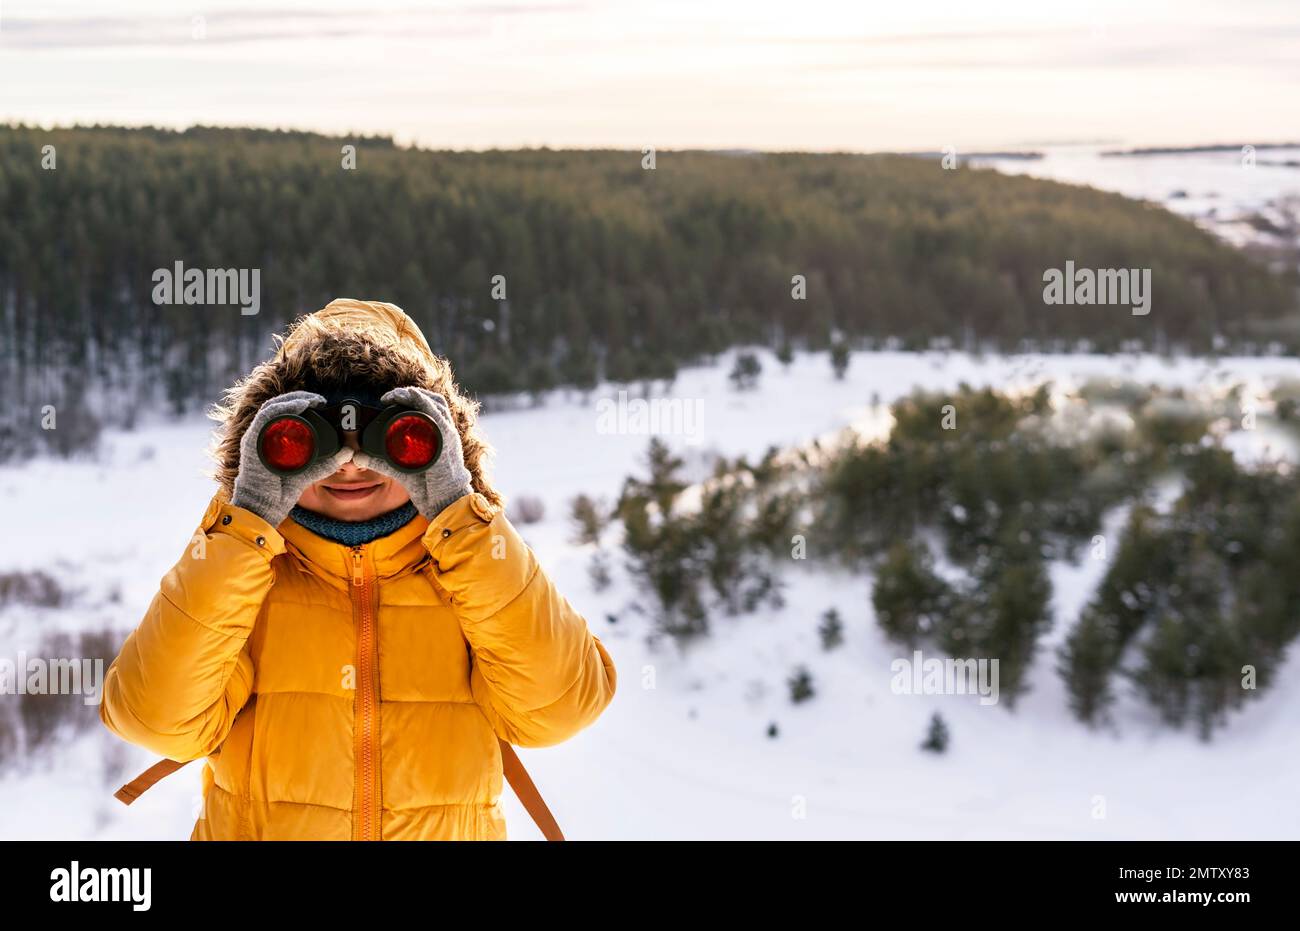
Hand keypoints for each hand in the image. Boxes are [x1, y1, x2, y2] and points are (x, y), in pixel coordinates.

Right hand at [230, 391, 353, 527]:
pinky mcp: (252, 444)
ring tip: (312, 401)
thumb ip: (326, 463)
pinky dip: (282, 409)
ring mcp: (255, 438)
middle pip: (278, 406)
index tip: (321, 402)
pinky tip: (298, 406)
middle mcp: (261, 435)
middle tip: (320, 400)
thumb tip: (348, 453)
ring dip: (293, 400)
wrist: (263, 508)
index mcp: (270, 438)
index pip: (283, 412)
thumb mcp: (308, 473)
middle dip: (299, 398)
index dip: (300, 402)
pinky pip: (265, 419)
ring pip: (271, 409)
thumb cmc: (281, 491)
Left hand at [353, 386, 472, 519]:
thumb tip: (357, 458)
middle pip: (434, 400)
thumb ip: (380, 462)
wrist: (444, 501)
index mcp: (439, 435)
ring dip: (416, 394)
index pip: (430, 407)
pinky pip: (437, 415)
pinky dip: (424, 403)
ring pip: (436, 403)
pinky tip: (412, 397)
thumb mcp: (400, 469)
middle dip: (412, 393)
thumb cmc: (428, 487)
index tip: (389, 399)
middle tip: (390, 396)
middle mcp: (446, 432)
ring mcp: (448, 435)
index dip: (412, 398)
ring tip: (398, 394)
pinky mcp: (446, 441)